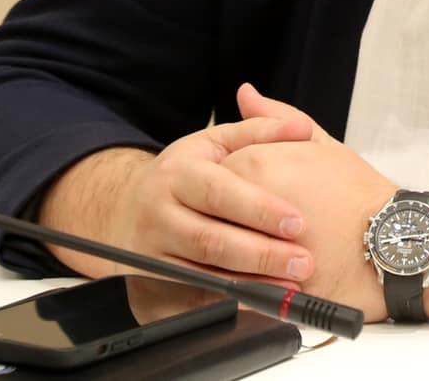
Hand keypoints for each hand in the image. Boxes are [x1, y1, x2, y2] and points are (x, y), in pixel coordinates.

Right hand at [36, 96, 315, 284]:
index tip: (298, 222)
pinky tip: (259, 300)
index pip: (218, 192)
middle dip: (261, 254)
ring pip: (203, 273)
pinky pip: (193, 296)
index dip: (259, 209)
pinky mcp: (152, 282)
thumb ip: (259, 132)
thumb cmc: (183, 174)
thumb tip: (302, 128)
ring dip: (250, 283)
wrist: (125, 207)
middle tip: (303, 261)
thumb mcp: (214, 143)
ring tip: (290, 284)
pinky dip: (228, 301)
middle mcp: (158, 214)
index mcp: (176, 174)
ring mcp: (151, 252)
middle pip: (211, 240)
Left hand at [219, 86, 428, 323]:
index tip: (244, 195)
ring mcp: (253, 243)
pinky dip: (238, 281)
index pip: (214, 172)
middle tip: (242, 225)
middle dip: (222, 219)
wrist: (392, 240)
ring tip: (249, 253)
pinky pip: (235, 283)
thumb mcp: (320, 144)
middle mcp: (247, 201)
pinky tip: (256, 277)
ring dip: (225, 252)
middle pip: (210, 211)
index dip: (228, 185)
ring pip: (218, 250)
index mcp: (255, 163)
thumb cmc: (360, 193)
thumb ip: (274, 118)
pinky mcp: (264, 280)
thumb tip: (246, 93)